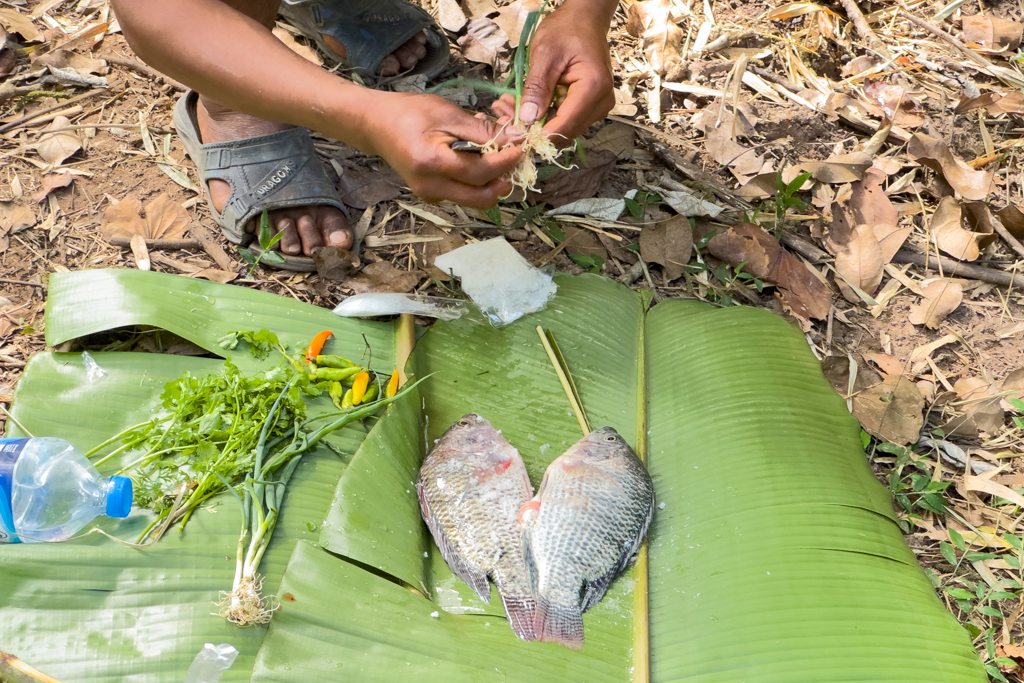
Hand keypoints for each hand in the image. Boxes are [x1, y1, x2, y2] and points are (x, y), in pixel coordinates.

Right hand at [360, 92, 520, 208]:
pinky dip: (478, 180)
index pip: (481, 172)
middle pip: (482, 197)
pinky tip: (477, 158)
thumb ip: (481, 131)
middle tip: (514, 157)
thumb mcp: (447, 114)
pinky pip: (464, 194)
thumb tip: (516, 139)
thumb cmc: (408, 112)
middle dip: (504, 180)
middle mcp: (431, 187)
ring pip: (475, 199)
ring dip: (493, 181)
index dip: (507, 162)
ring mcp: (430, 195)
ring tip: (495, 154)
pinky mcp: (432, 196)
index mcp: (432, 163)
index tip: (523, 147)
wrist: (375, 125)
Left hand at [492, 3, 615, 142]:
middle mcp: (601, 103)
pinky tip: (526, 103)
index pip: (565, 125)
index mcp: (594, 88)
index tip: (512, 132)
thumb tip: (527, 118)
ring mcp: (597, 107)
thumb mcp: (545, 54)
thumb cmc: (567, 30)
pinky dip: (543, 115)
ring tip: (510, 104)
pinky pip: (565, 120)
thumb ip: (537, 88)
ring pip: (562, 128)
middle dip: (533, 128)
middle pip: (564, 131)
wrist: (584, 20)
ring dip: (535, 122)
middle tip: (504, 113)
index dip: (538, 135)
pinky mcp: (589, 107)